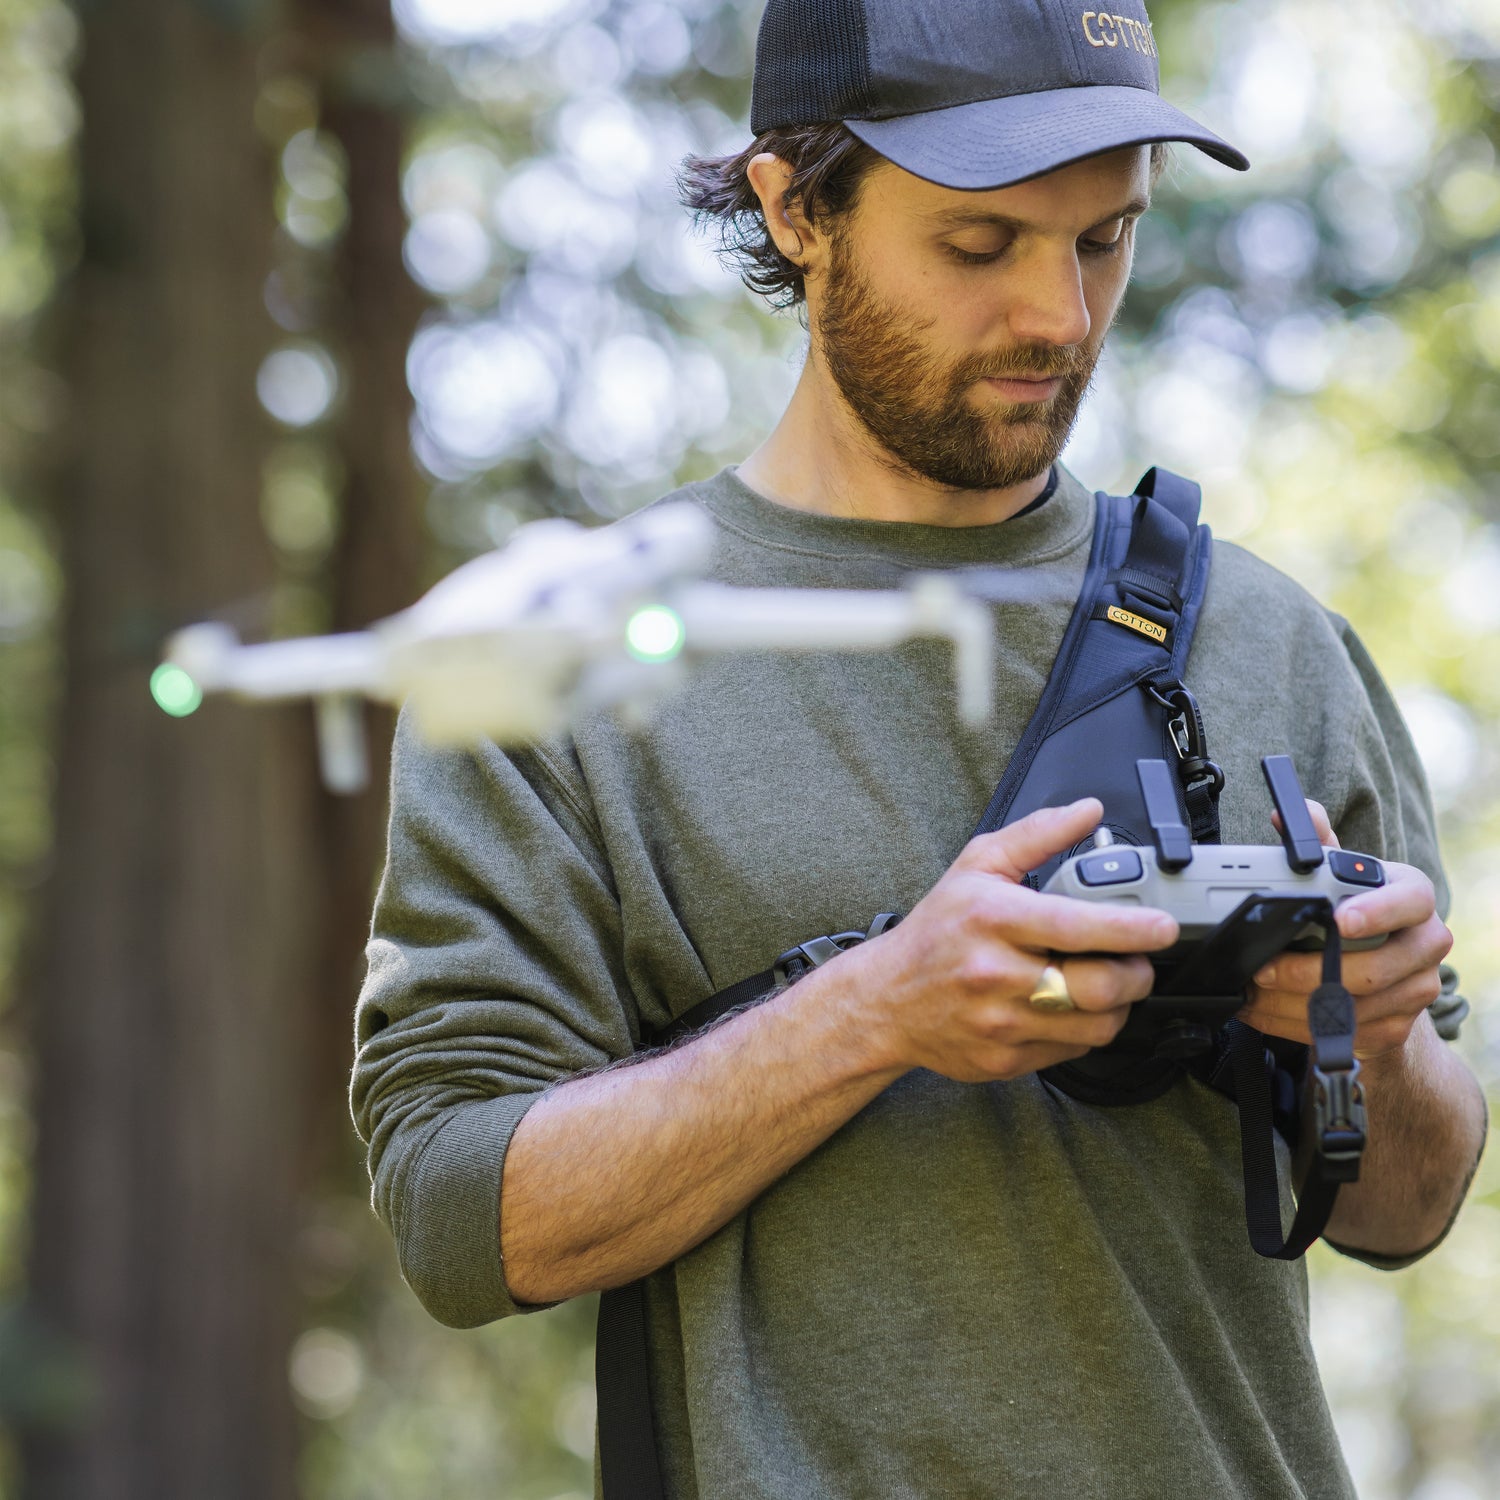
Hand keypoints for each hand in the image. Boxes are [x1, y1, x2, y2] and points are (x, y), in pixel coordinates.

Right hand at [843, 798, 1179, 1083]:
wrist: (885, 1000)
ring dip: (1118, 1006)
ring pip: (1096, 1026)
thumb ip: (1037, 834)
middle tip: (1138, 961)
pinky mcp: (1004, 1060)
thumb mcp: (977, 866)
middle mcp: (996, 973)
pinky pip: (1072, 1051)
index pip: (1079, 926)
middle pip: (1100, 986)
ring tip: (1107, 985)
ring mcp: (1000, 1023)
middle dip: (1138, 973)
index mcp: (993, 918)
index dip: (1134, 928)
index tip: (1162, 927)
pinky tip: (1072, 1009)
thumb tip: (1088, 811)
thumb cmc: (936, 931)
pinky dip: (1085, 1030)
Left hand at [1238, 801, 1451, 1061]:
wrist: (1383, 970)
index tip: (1337, 921)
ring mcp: (1419, 989)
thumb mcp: (1340, 874)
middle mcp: (1427, 943)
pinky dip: (1296, 1026)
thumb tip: (1287, 814)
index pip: (1409, 900)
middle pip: (1374, 968)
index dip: (1376, 911)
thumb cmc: (1355, 910)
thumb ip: (1319, 843)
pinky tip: (1265, 1014)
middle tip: (1261, 969)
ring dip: (1292, 1006)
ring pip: (1355, 1007)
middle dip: (1307, 973)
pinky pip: (1347, 1033)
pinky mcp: (1398, 1025)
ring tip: (1250, 994)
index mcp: (1413, 897)